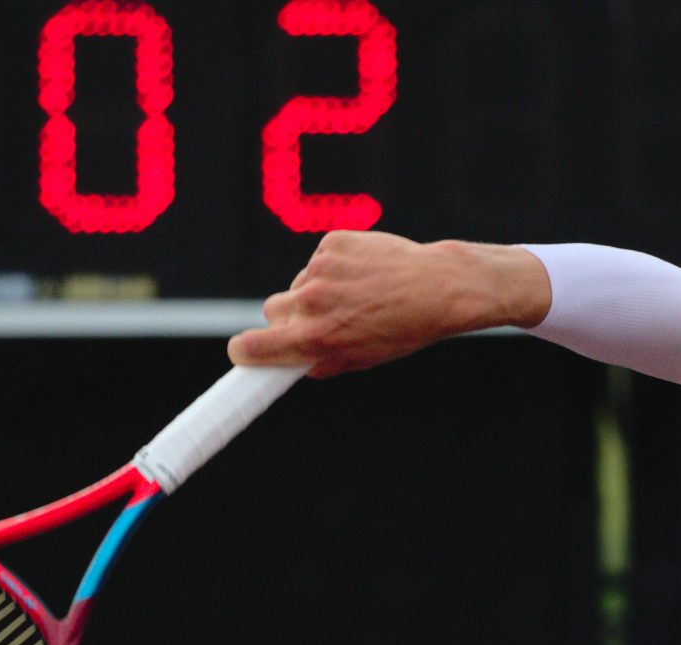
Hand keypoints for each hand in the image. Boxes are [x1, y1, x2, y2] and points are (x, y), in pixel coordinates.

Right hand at [226, 231, 549, 376]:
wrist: (438, 287)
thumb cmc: (405, 329)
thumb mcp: (365, 358)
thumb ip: (324, 362)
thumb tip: (296, 365)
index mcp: (315, 338)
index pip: (252, 346)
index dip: (245, 352)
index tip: (243, 353)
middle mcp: (311, 302)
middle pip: (272, 311)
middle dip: (288, 319)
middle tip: (318, 322)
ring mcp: (320, 269)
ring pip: (299, 285)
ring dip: (317, 292)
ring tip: (357, 297)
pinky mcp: (332, 243)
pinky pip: (318, 262)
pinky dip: (334, 268)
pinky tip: (364, 275)